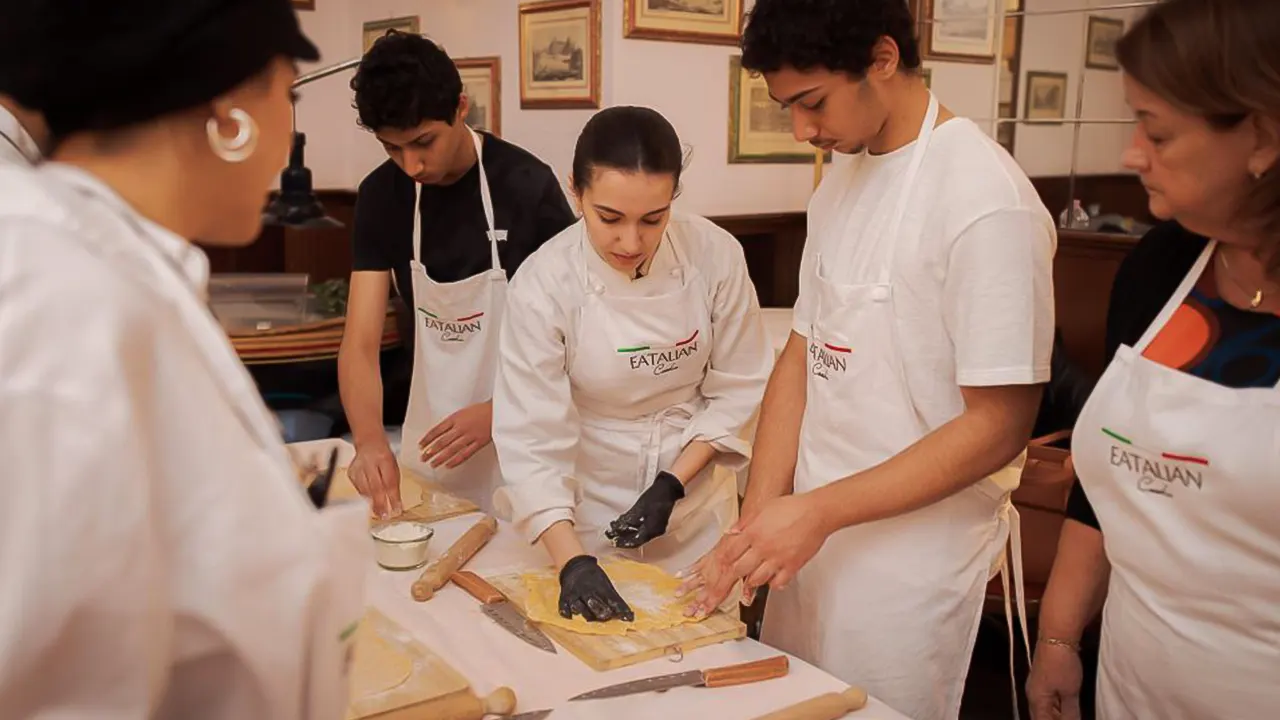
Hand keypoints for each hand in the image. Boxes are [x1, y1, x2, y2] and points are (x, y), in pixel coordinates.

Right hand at [348, 442, 401, 517]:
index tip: (397, 509)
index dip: (393, 498)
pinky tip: (369, 503)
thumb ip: (394, 484)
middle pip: (375, 487)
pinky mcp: (351, 473)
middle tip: (385, 515)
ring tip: (378, 513)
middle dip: (381, 504)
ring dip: (372, 503)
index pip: (390, 482)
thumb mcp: (394, 467)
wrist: (369, 444)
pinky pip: (358, 488)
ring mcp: (358, 467)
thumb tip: (396, 503)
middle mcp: (370, 462)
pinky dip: (365, 497)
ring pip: (365, 490)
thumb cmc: (384, 456)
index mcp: (384, 459)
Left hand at [419, 401, 492, 468]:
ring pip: (452, 449)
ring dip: (440, 458)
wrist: (499, 411)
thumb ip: (453, 422)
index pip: (437, 430)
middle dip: (430, 451)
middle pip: (442, 441)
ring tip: (433, 464)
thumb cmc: (482, 410)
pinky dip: (456, 461)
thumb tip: (440, 432)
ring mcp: (470, 436)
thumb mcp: (463, 411)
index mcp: (456, 418)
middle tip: (423, 457)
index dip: (427, 439)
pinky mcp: (479, 443)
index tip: (421, 445)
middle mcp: (461, 427)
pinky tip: (448, 465)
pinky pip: (465, 454)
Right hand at [558, 555, 634, 622]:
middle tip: (606, 614)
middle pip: (593, 602)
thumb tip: (629, 615)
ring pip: (578, 606)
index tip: (626, 616)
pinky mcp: (564, 598)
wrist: (576, 566)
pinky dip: (566, 612)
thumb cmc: (594, 578)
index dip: (618, 608)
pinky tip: (570, 617)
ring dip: (584, 611)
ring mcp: (574, 594)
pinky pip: (563, 606)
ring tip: (588, 617)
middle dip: (599, 609)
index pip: (611, 599)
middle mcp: (586, 590)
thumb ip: (615, 600)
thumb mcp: (606, 585)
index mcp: (599, 587)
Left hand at [605, 471, 684, 547]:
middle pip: (637, 538)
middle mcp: (655, 531)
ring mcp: (657, 527)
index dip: (624, 542)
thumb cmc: (656, 495)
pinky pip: (643, 528)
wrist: (668, 488)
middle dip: (624, 537)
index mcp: (653, 528)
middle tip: (612, 535)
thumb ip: (631, 518)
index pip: (636, 541)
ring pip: (639, 534)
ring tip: (615, 529)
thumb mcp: (641, 506)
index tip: (614, 540)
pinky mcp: (656, 522)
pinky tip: (625, 524)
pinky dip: (633, 527)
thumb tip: (619, 526)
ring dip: (627, 532)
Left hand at [684, 493, 830, 615]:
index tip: (710, 574)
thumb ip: (745, 523)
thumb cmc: (792, 507)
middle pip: (737, 570)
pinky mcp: (792, 565)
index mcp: (753, 532)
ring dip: (749, 583)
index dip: (717, 565)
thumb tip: (731, 532)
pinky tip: (771, 581)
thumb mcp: (763, 510)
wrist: (817, 512)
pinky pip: (777, 582)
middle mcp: (763, 547)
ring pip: (755, 579)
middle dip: (724, 584)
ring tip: (747, 585)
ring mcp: (777, 558)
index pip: (728, 552)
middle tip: (714, 596)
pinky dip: (773, 584)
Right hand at [1027, 641, 1083, 719]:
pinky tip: (1068, 707)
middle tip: (1072, 719)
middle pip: (1041, 717)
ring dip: (1057, 715)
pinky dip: (1058, 707)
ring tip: (1072, 715)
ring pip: (1046, 709)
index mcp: (1036, 701)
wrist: (1056, 637)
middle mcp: (1032, 695)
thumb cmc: (1062, 664)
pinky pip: (1049, 700)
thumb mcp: (1070, 693)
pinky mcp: (1044, 679)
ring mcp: (1037, 686)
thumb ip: (1070, 713)